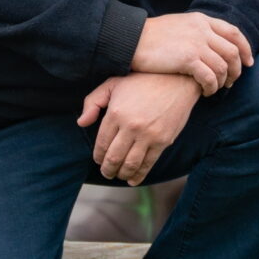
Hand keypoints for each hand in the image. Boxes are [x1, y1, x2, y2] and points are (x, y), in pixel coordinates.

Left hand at [77, 72, 198, 183]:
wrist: (177, 79)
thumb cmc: (142, 80)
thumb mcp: (113, 83)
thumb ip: (93, 101)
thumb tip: (81, 123)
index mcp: (115, 113)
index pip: (102, 143)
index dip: (98, 156)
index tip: (98, 160)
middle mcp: (130, 126)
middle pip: (114, 158)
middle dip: (107, 169)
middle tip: (106, 172)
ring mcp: (148, 135)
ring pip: (130, 164)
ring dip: (121, 174)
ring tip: (118, 175)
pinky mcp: (163, 141)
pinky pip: (148, 164)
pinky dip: (139, 175)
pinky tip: (133, 179)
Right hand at [132, 11, 252, 93]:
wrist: (130, 39)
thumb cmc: (150, 36)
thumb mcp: (178, 25)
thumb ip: (196, 30)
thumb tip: (209, 43)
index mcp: (201, 20)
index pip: (234, 32)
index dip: (245, 48)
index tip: (248, 62)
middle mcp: (202, 29)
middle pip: (232, 51)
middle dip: (237, 69)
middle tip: (232, 82)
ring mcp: (196, 43)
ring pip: (223, 66)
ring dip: (223, 81)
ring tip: (216, 89)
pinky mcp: (188, 59)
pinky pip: (210, 77)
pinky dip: (212, 87)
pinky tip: (206, 92)